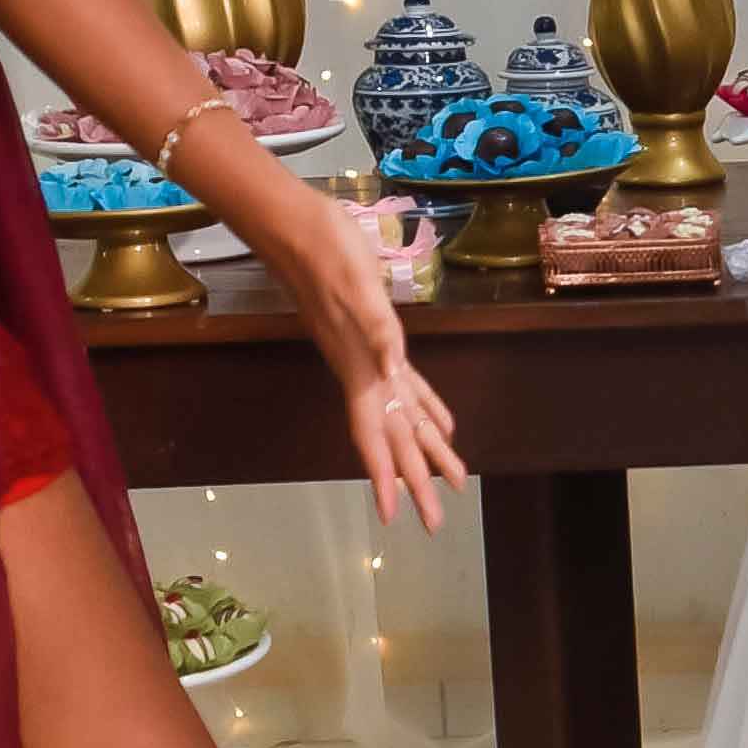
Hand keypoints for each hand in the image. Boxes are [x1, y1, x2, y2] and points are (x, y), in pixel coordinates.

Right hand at [280, 187, 462, 525]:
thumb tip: (394, 365)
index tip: (394, 517)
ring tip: (450, 480)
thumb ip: (378, 329)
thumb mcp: (358, 285)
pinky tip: (440, 421)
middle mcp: (365, 371)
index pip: (376, 434)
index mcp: (362, 367)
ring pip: (403, 417)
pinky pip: (406, 387)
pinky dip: (425, 407)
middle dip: (415, 479)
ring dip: (424, 450)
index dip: (385, 476)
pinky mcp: (376, 338)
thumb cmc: (327, 250)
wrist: (297, 225)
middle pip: (395, 438)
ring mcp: (369, 357)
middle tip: (436, 522)